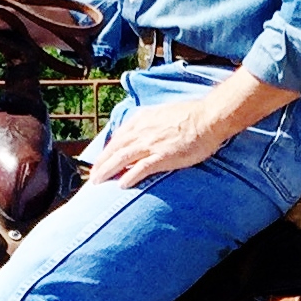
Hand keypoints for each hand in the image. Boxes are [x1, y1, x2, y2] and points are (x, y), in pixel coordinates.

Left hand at [86, 67, 299, 187]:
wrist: (208, 118)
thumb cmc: (191, 116)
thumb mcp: (163, 114)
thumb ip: (148, 123)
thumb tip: (140, 134)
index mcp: (142, 120)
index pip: (118, 137)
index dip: (106, 151)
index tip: (99, 161)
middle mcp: (142, 131)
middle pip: (115, 149)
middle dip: (101, 163)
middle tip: (92, 176)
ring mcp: (151, 144)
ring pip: (122, 159)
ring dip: (107, 171)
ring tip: (97, 182)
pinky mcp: (162, 156)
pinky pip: (141, 168)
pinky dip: (129, 177)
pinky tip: (121, 185)